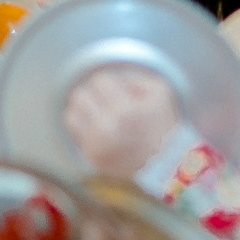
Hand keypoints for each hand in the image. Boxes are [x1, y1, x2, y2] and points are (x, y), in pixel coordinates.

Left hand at [61, 64, 180, 177]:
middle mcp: (108, 130)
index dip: (109, 84)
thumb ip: (134, 77)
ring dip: (84, 109)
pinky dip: (84, 126)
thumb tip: (112, 75)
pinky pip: (75, 132)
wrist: (168, 164)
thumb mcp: (160, 91)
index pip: (99, 82)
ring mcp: (97, 146)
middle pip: (80, 96)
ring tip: (99, 112)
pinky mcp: (92, 157)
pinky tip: (98, 126)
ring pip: (72, 113)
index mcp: (125, 112)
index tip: (119, 92)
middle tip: (107, 101)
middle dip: (93, 95)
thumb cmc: (164, 124)